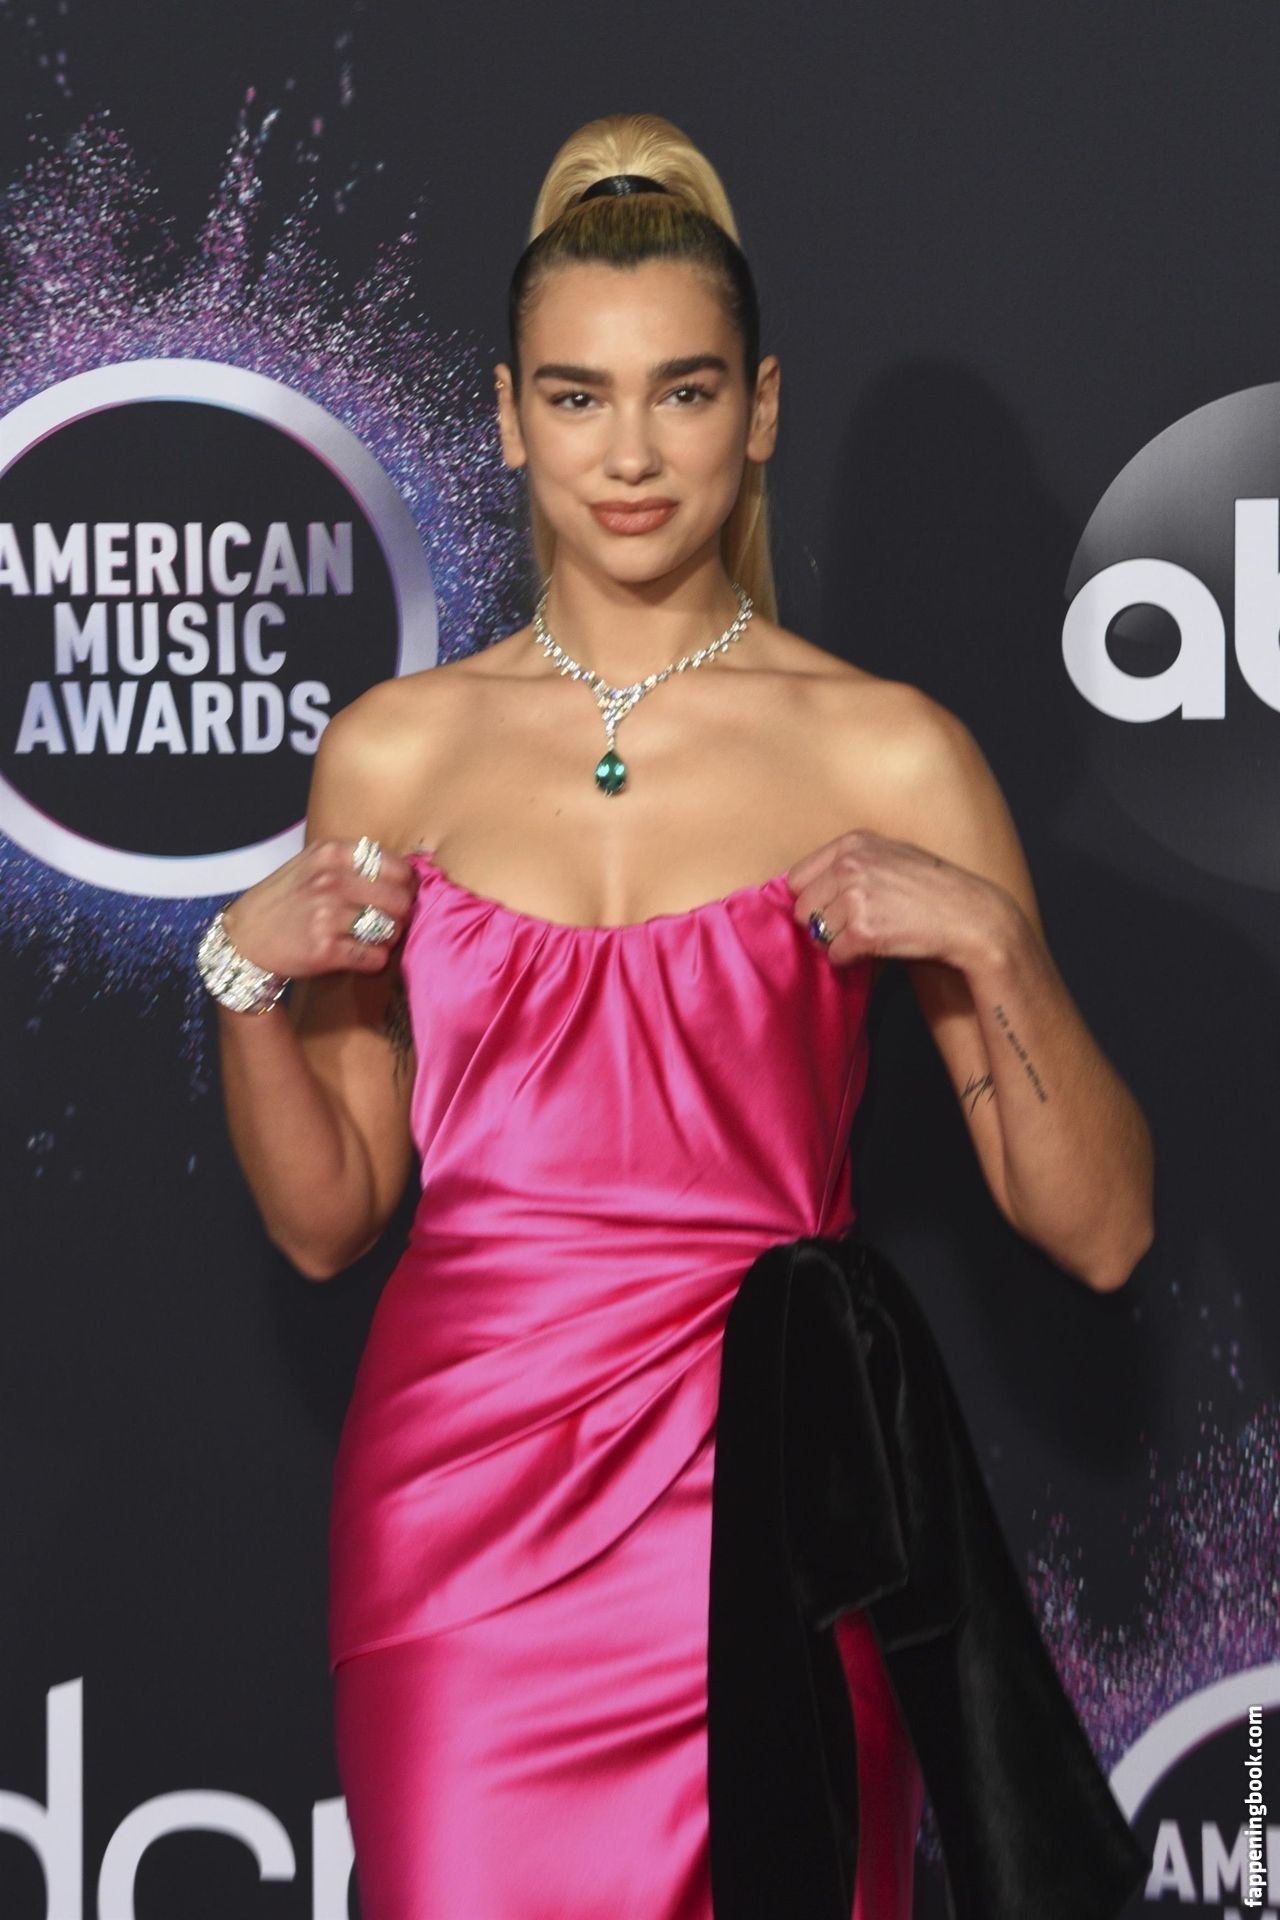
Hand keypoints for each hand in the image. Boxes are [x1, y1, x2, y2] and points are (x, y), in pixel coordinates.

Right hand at [219, 838, 419, 979]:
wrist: (244, 940)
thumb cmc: (283, 901)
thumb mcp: (312, 864)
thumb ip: (353, 863)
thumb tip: (407, 874)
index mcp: (331, 853)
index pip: (398, 867)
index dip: (406, 885)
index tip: (400, 895)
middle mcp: (331, 880)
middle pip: (400, 900)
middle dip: (400, 915)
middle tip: (388, 922)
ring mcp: (327, 915)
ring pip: (392, 930)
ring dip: (388, 939)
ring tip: (372, 938)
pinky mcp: (326, 949)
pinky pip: (375, 957)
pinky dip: (374, 960)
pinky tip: (360, 955)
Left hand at [784, 827, 1007, 970]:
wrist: (970, 916)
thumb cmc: (932, 889)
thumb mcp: (890, 855)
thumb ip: (849, 863)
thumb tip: (804, 887)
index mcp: (853, 844)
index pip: (797, 877)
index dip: (812, 898)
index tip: (830, 908)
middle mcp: (850, 866)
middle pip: (803, 909)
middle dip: (822, 923)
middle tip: (854, 926)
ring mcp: (856, 898)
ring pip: (817, 934)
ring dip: (838, 941)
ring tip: (871, 935)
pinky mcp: (865, 931)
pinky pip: (835, 954)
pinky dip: (851, 959)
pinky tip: (876, 948)